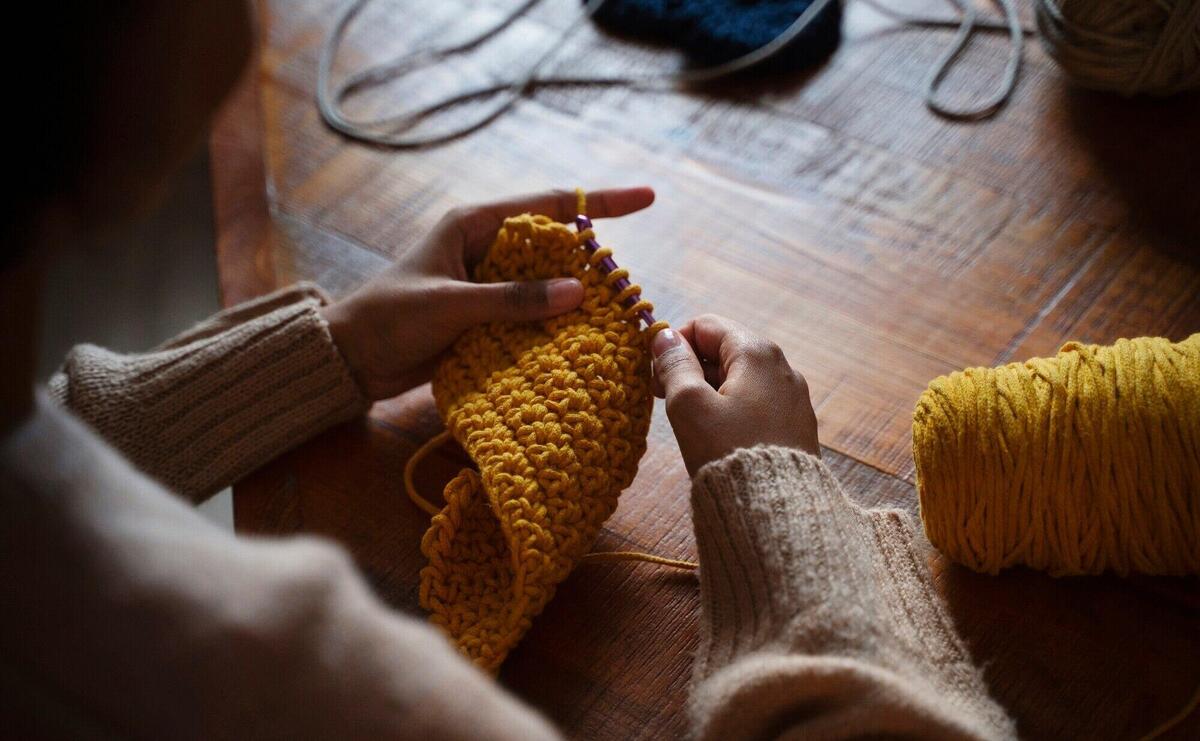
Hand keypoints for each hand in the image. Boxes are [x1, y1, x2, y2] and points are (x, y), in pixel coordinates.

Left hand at [322, 187, 655, 399]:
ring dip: (573, 298)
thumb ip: (512, 299)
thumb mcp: (450, 306)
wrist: (350, 360)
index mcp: (474, 224)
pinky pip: (530, 313)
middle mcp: (486, 247)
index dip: (600, 201)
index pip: (549, 204)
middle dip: (590, 261)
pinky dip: (552, 325)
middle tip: (625, 288)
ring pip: (545, 283)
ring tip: (612, 318)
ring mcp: (486, 283)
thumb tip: (578, 291)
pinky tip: (578, 341)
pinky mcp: (485, 315)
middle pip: (554, 244)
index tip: (647, 198)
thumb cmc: (390, 319)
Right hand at [652, 314, 818, 475]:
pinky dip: (730, 409)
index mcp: (757, 352)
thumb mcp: (690, 405)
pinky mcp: (796, 425)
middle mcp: (782, 367)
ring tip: (690, 423)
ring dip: (708, 391)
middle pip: (724, 350)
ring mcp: (793, 397)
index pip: (706, 325)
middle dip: (690, 369)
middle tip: (665, 400)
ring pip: (739, 379)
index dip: (674, 344)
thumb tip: (664, 336)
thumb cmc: (728, 452)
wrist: (776, 509)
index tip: (656, 376)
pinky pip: (756, 403)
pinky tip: (717, 436)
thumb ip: (675, 365)